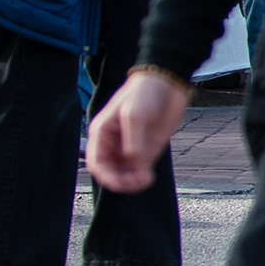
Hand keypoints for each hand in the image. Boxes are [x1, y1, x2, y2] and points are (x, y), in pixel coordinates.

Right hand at [85, 64, 190, 193]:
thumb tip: (134, 164)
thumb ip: (133, 140)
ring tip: (145, 181)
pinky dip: (143, 176)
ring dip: (132, 181)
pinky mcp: (149, 148)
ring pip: (126, 173)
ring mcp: (132, 147)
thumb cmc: (144, 92)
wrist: (167, 82)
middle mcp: (114, 143)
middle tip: (136, 183)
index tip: (118, 182)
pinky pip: (141, 168)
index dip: (105, 176)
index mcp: (102, 133)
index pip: (96, 162)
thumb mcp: (134, 115)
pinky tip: (149, 178)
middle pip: (110, 171)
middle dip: (120, 181)